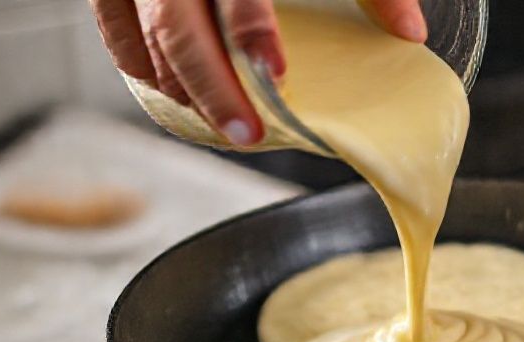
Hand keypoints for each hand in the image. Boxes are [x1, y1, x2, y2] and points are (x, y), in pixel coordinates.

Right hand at [89, 0, 425, 144]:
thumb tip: (411, 33)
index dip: (251, 30)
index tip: (275, 75)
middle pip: (176, 25)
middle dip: (211, 87)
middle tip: (246, 134)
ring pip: (141, 34)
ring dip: (179, 86)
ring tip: (222, 125)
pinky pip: (112, 28)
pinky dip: (139, 66)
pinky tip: (173, 94)